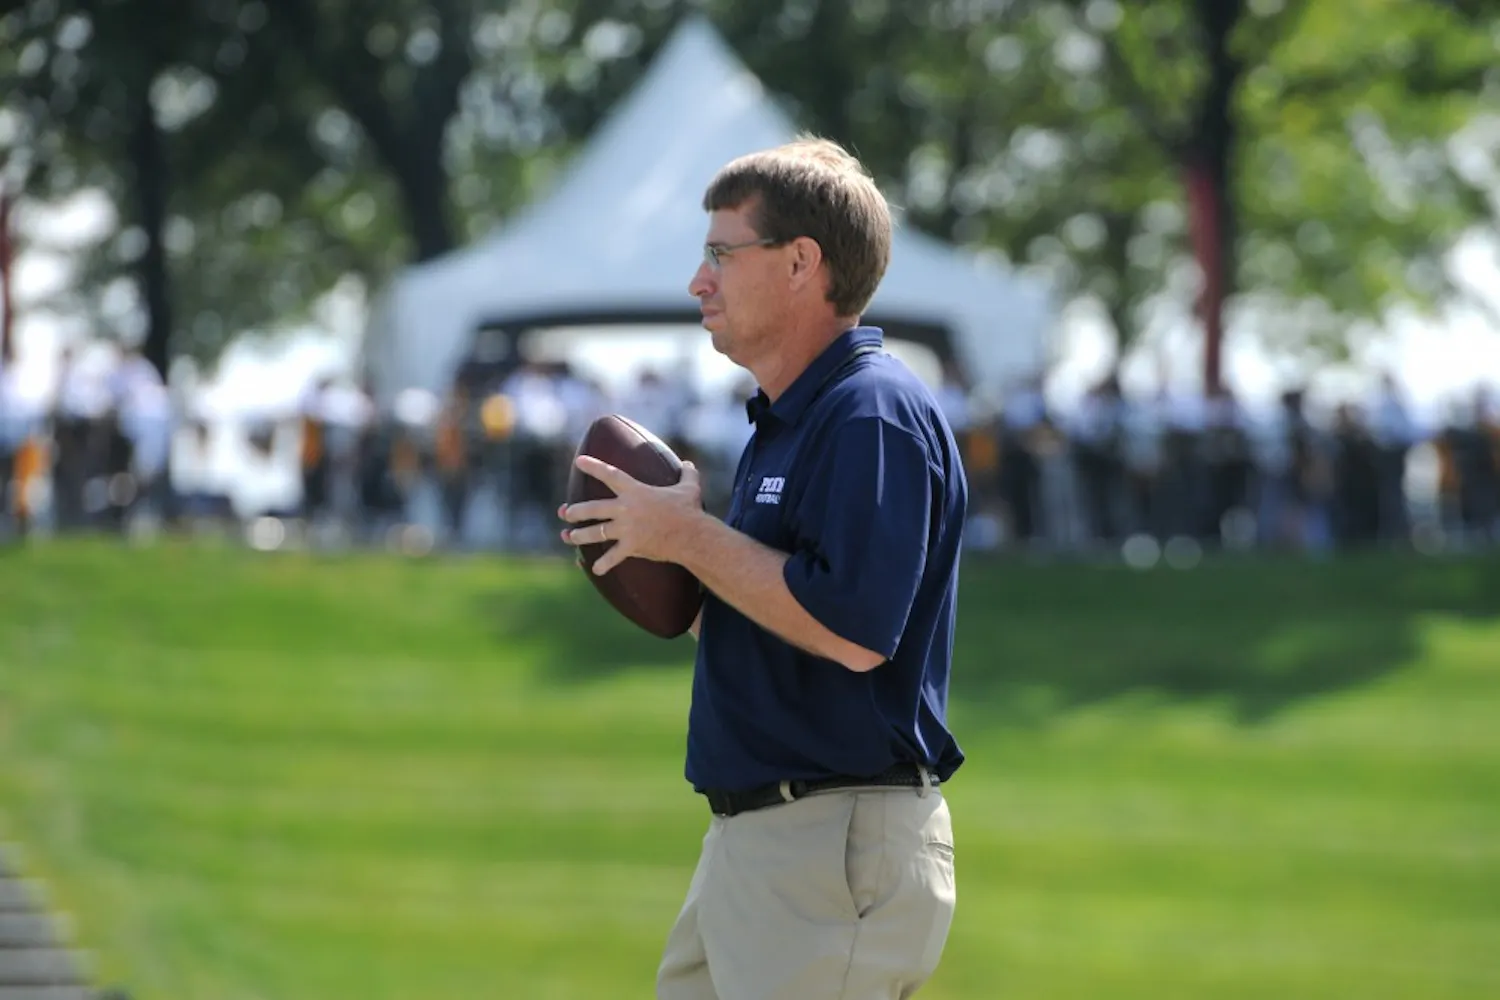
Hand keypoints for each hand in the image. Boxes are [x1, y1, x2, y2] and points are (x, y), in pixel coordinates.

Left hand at [558, 455, 703, 574]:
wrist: (692, 535)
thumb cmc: (689, 510)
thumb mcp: (690, 487)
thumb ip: (687, 473)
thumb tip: (688, 463)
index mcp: (636, 491)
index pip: (610, 474)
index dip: (593, 466)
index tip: (579, 462)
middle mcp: (626, 508)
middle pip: (593, 508)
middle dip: (576, 511)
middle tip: (566, 512)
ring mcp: (626, 528)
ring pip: (595, 532)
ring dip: (579, 536)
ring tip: (569, 537)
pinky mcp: (631, 546)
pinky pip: (612, 557)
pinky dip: (603, 564)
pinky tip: (595, 569)